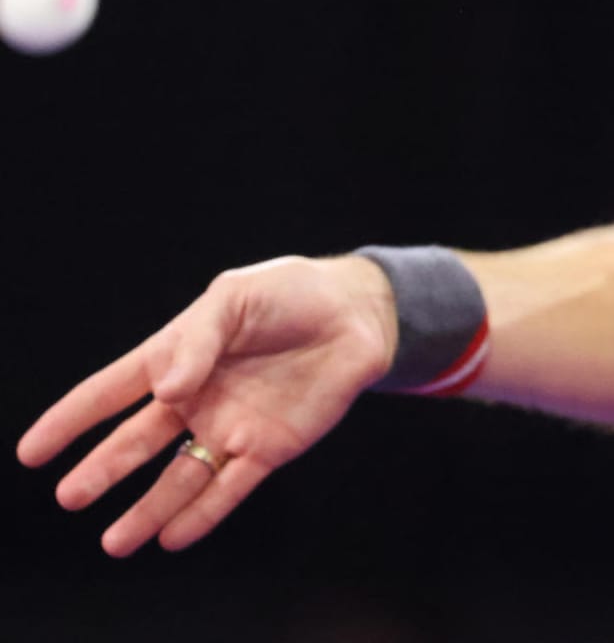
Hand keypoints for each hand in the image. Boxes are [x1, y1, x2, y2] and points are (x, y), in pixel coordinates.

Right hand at [16, 254, 396, 555]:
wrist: (357, 314)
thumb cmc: (291, 294)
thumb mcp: (235, 299)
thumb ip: (198, 341)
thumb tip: (167, 391)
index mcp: (178, 357)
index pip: (112, 391)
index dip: (72, 419)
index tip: (31, 452)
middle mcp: (198, 398)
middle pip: (139, 442)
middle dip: (103, 470)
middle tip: (70, 497)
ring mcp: (231, 425)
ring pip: (180, 477)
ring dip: (148, 509)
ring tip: (116, 542)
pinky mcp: (270, 446)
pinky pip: (230, 487)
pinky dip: (203, 514)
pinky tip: (174, 537)